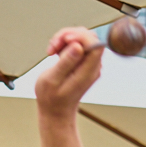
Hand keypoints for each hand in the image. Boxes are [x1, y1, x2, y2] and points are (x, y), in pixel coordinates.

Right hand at [35, 28, 101, 146]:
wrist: (56, 111)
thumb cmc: (51, 98)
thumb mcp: (52, 80)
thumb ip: (66, 62)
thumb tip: (78, 46)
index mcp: (88, 71)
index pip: (94, 43)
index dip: (79, 36)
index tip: (63, 40)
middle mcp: (93, 66)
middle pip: (88, 37)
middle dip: (68, 35)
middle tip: (53, 47)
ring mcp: (89, 63)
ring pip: (82, 38)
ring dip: (65, 39)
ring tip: (52, 51)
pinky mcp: (83, 62)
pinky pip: (77, 44)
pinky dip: (65, 44)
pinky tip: (55, 53)